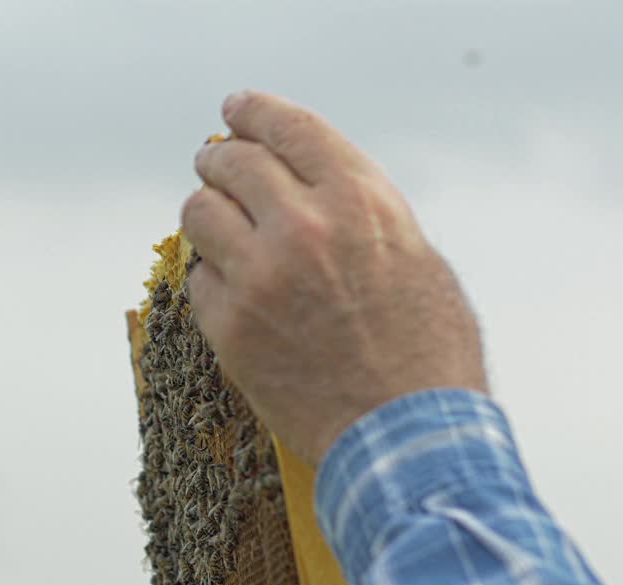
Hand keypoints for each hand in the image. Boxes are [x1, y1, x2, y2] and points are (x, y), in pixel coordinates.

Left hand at [182, 91, 488, 463]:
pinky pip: (197, 279)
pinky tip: (234, 292)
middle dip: (219, 158)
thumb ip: (361, 213)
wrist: (405, 436)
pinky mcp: (229, 327)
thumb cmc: (425, 353)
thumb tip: (313, 184)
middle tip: (215, 165)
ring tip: (218, 225)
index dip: (255, 112)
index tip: (236, 109)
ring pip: (198, 212)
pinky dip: (211, 279)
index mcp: (360, 201)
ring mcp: (260, 277)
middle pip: (231, 162)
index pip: (289, 128)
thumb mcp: (417, 258)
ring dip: (205, 213)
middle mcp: (305, 228)